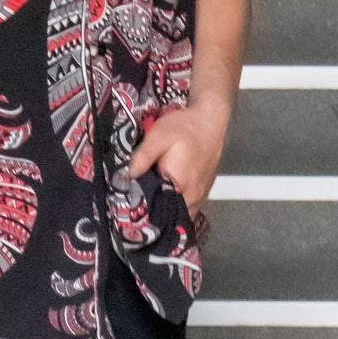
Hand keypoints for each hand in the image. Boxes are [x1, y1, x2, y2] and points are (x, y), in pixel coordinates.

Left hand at [125, 97, 230, 220]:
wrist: (210, 121)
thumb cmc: (184, 128)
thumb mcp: (159, 135)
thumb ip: (144, 155)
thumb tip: (129, 175)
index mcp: (179, 184)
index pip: (157, 210)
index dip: (142, 212)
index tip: (128, 210)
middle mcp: (193, 196)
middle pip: (169, 217)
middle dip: (153, 215)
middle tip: (135, 207)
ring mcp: (201, 196)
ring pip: (180, 215)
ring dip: (166, 212)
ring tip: (149, 203)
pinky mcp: (204, 193)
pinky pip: (188, 209)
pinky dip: (176, 207)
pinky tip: (165, 197)